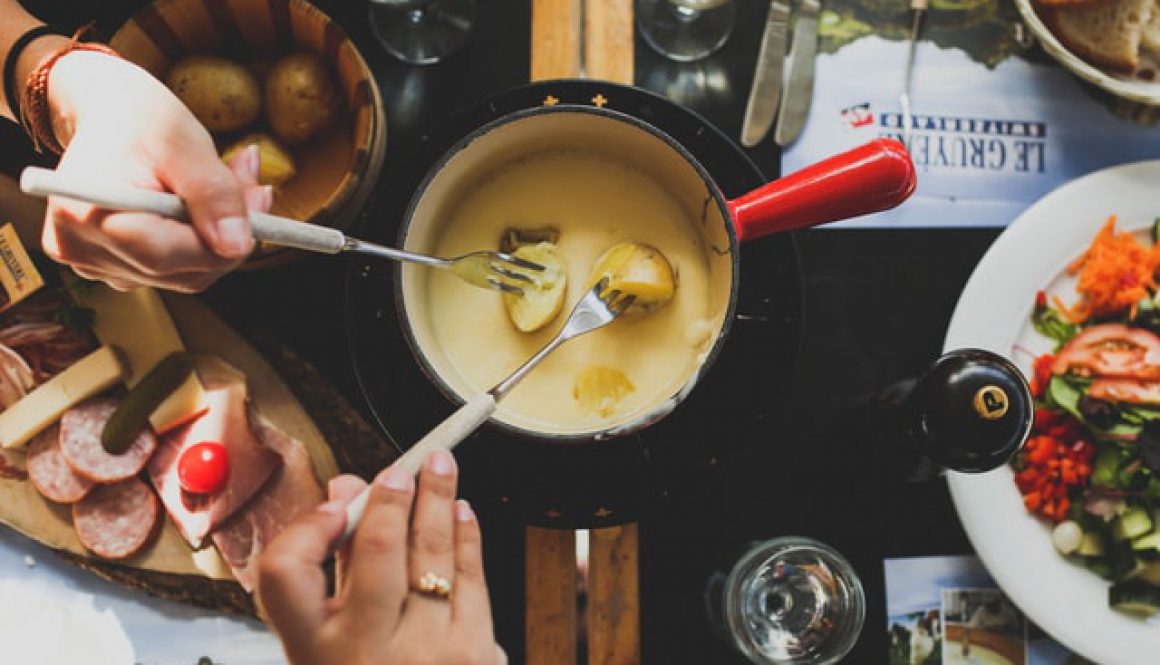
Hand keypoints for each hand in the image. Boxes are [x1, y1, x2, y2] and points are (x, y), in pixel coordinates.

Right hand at [40, 51, 268, 291]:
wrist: (108, 115)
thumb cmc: (138, 119)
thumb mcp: (183, 142)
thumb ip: (213, 193)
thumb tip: (237, 246)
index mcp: (83, 215)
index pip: (166, 256)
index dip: (222, 238)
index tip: (259, 198)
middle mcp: (81, 250)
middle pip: (182, 271)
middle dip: (229, 233)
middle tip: (254, 183)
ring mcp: (94, 265)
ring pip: (187, 274)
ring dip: (220, 236)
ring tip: (232, 181)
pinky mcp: (112, 268)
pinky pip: (176, 270)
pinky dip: (202, 241)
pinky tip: (205, 205)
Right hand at [257, 450, 505, 664]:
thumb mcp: (328, 641)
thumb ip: (333, 566)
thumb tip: (348, 490)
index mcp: (313, 650)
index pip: (285, 573)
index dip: (308, 527)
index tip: (334, 502)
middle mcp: (363, 652)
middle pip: (376, 549)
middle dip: (394, 496)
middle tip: (405, 465)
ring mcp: (423, 654)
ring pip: (433, 554)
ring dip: (440, 501)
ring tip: (442, 468)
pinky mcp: (473, 655)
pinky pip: (472, 578)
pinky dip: (467, 537)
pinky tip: (462, 512)